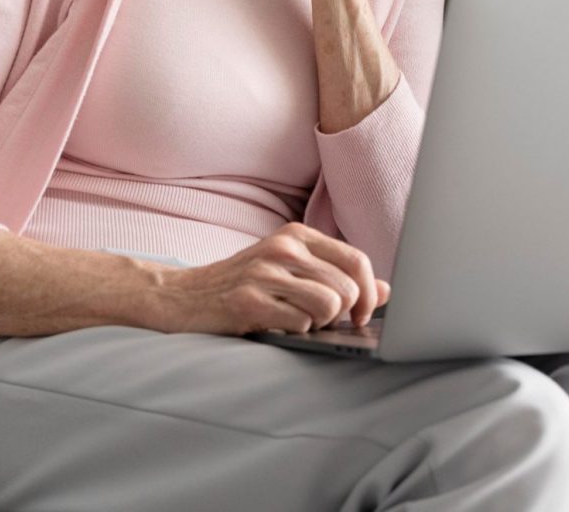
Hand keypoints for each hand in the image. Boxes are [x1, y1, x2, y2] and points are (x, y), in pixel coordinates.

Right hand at [156, 223, 389, 334]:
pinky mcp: (249, 300)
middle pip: (348, 287)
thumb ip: (336, 276)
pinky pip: (300, 323)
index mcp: (297, 235)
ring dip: (320, 323)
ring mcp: (265, 272)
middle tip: (322, 322)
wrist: (181, 297)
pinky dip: (296, 332)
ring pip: (329, 304)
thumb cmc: (242, 285)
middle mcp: (284, 247)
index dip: (370, 292)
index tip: (363, 314)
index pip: (357, 259)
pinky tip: (277, 326)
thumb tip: (386, 290)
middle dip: (343, 314)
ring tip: (297, 321)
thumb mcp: (290, 270)